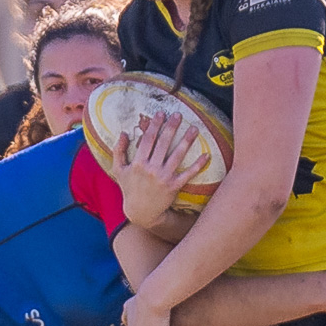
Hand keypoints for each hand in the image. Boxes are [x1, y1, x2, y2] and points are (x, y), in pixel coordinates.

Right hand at [109, 112, 202, 228]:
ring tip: (194, 129)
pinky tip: (206, 154)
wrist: (140, 212)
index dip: (154, 125)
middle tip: (178, 115)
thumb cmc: (129, 189)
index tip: (161, 113)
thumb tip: (123, 132)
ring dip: (186, 141)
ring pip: (177, 156)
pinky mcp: (174, 186)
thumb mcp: (118, 170)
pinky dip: (197, 165)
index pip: (147, 140)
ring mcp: (163, 178)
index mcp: (138, 163)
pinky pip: (188, 174)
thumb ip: (118, 150)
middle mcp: (151, 169)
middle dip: (171, 127)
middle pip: (163, 144)